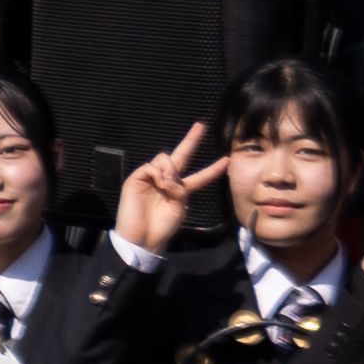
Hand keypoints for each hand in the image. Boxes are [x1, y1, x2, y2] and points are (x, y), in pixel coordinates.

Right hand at [113, 121, 216, 252]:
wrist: (141, 238)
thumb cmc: (162, 227)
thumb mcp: (180, 209)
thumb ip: (181, 190)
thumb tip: (168, 176)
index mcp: (179, 190)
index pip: (199, 176)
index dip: (212, 169)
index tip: (226, 160)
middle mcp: (165, 180)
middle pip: (180, 155)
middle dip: (191, 140)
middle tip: (201, 125)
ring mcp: (150, 178)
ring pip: (164, 157)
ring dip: (170, 169)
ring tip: (166, 185)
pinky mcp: (136, 179)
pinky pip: (151, 166)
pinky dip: (158, 173)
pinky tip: (158, 184)